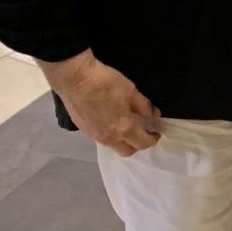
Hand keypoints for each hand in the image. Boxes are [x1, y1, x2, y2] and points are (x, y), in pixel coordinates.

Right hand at [38, 50, 160, 156]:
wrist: (75, 79)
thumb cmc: (105, 83)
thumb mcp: (131, 91)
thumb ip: (144, 106)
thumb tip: (154, 115)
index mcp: (123, 129)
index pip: (142, 144)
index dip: (152, 140)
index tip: (156, 133)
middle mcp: (109, 138)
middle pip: (127, 152)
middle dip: (137, 145)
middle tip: (143, 132)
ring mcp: (94, 135)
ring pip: (113, 146)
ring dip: (122, 141)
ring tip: (126, 126)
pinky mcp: (83, 130)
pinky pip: (101, 138)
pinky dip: (109, 134)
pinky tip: (109, 121)